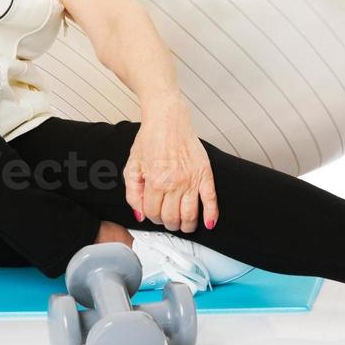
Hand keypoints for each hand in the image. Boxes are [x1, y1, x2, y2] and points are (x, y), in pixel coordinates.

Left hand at [123, 99, 218, 233]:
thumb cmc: (149, 140)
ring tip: (184, 225)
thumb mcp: (132, 166)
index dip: (151, 216)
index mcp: (155, 182)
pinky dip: (211, 215)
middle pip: (172, 218)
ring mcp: (191, 179)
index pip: (152, 213)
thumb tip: (140, 214)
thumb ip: (132, 193)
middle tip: (167, 220)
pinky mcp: (205, 174)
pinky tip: (208, 223)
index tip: (153, 213)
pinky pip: (211, 199)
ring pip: (190, 214)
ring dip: (186, 225)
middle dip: (168, 223)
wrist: (167, 119)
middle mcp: (174, 183)